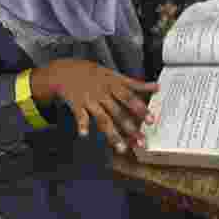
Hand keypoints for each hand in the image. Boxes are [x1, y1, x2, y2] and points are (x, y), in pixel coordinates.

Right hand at [30, 58, 158, 152]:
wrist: (64, 70)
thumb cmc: (91, 73)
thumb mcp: (111, 73)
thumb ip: (132, 82)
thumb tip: (154, 87)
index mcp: (112, 84)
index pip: (129, 96)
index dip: (140, 108)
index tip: (151, 120)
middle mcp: (102, 93)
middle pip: (118, 111)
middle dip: (130, 127)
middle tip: (141, 140)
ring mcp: (89, 100)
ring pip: (103, 119)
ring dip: (113, 135)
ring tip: (122, 148)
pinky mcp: (77, 105)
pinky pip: (80, 116)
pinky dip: (82, 125)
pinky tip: (84, 135)